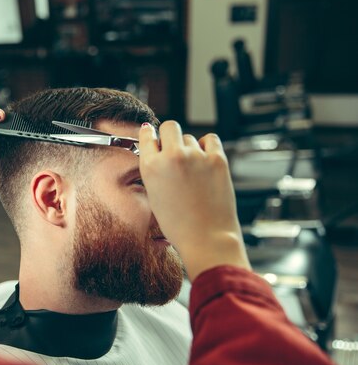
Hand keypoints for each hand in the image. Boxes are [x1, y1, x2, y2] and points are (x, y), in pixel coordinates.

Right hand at [138, 121, 250, 280]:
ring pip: (190, 137)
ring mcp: (195, 156)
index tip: (155, 137)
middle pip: (170, 127)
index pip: (147, 136)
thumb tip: (159, 152)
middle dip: (171, 135)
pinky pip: (210, 139)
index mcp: (150, 167)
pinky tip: (206, 160)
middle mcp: (171, 157)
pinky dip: (208, 146)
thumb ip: (154, 171)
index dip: (151, 137)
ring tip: (194, 170)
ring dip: (191, 148)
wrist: (206, 238)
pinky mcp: (217, 158)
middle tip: (175, 149)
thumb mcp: (154, 196)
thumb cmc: (180, 224)